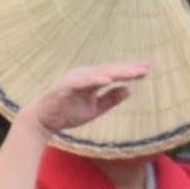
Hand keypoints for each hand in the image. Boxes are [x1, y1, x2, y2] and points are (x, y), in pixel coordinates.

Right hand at [19, 61, 152, 142]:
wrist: (43, 121)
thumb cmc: (67, 113)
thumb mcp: (95, 108)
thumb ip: (111, 99)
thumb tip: (129, 90)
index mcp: (90, 78)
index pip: (113, 73)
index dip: (129, 71)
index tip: (147, 69)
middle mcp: (83, 75)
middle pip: (109, 70)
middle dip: (127, 69)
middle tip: (145, 67)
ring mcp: (74, 80)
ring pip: (98, 74)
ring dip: (115, 72)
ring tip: (132, 73)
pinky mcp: (65, 88)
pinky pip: (82, 83)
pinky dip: (94, 80)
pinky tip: (107, 80)